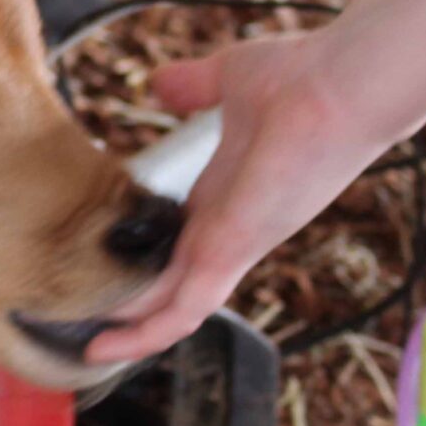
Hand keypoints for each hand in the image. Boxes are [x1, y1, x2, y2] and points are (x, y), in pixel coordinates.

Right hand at [89, 32, 406, 362]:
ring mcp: (234, 245)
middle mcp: (230, 230)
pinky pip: (187, 309)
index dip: (144, 262)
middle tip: (84, 322)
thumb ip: (192, 87)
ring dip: (134, 333)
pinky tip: (111, 344)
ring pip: (177, 310)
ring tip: (88, 347)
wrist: (341, 84)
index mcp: (227, 194)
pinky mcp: (233, 250)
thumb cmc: (301, 78)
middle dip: (134, 310)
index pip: (179, 246)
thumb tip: (161, 83)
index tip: (103, 268)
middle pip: (175, 288)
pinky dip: (149, 332)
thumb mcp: (228, 80)